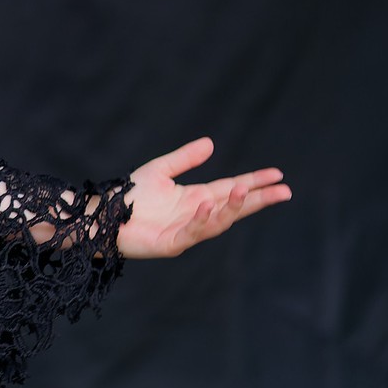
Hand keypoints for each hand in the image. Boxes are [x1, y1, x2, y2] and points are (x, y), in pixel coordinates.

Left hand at [116, 136, 290, 259]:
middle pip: (234, 207)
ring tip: (244, 190)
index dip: (254, 183)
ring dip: (232, 207)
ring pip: (217, 221)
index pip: (231, 189)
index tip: (277, 175)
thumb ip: (184, 159)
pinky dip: (201, 219)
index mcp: (197, 197)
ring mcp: (186, 231)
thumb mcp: (160, 170)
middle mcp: (196, 215)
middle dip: (258, 199)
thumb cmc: (129, 196)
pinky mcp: (171, 244)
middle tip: (284, 191)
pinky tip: (207, 205)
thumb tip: (211, 143)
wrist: (103, 216)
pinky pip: (191, 232)